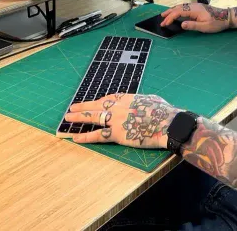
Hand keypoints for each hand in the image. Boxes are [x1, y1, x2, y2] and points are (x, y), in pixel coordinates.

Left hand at [65, 94, 181, 147]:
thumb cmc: (165, 113)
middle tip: (72, 108)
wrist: (167, 123)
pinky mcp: (116, 133)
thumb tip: (143, 104)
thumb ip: (143, 102)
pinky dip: (85, 137)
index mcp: (128, 98)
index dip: (99, 101)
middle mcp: (119, 106)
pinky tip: (76, 138)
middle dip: (83, 106)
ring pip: (93, 117)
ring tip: (68, 118)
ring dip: (79, 117)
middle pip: (97, 105)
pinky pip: (97, 135)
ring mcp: (116, 119)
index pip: (109, 98)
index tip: (92, 102)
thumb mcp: (153, 100)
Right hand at [161, 3, 230, 33]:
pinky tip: (176, 13)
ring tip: (165, 15)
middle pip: (178, 7)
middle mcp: (194, 6)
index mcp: (194, 10)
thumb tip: (181, 25)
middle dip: (169, 13)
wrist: (226, 17)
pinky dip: (178, 10)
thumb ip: (192, 25)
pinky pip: (185, 7)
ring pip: (181, 6)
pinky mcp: (197, 7)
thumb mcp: (205, 27)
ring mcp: (195, 6)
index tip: (164, 23)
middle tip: (161, 18)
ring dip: (172, 10)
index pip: (179, 12)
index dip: (170, 17)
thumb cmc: (217, 23)